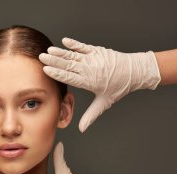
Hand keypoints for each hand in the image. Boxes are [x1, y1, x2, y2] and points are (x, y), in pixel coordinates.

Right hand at [39, 38, 160, 131]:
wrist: (135, 72)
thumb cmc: (119, 88)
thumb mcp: (104, 103)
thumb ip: (91, 116)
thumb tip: (82, 128)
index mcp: (89, 82)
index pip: (69, 77)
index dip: (57, 73)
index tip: (46, 69)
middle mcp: (90, 69)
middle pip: (68, 65)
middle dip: (54, 61)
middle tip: (42, 57)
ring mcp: (94, 59)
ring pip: (73, 55)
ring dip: (60, 52)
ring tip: (49, 50)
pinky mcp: (97, 51)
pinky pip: (83, 47)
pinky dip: (74, 44)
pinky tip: (65, 41)